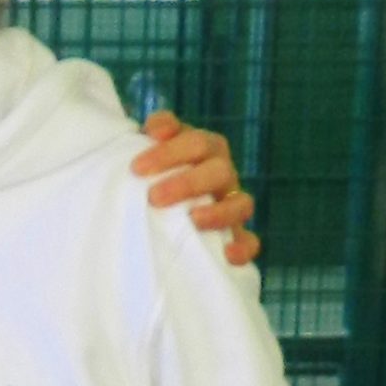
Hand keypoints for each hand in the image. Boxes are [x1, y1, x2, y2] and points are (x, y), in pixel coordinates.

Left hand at [132, 109, 260, 266]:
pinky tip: (227, 255)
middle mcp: (223, 174)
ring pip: (241, 204)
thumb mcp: (148, 152)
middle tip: (154, 197)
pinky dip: (242, 248)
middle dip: (188, 183)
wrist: (156, 210)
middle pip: (219, 171)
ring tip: (192, 220)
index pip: (195, 143)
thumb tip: (155, 130)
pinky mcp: (235, 236)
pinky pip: (249, 242)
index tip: (136, 168)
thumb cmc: (152, 175)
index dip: (169, 152)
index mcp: (205, 149)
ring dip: (218, 213)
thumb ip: (152, 134)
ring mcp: (231, 205)